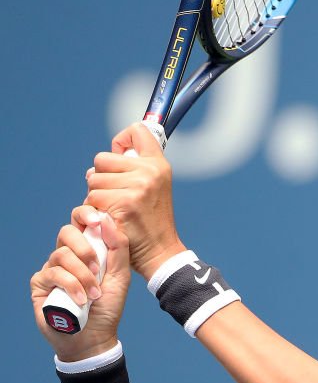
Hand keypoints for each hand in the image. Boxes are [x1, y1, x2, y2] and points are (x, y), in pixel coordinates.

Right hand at [31, 211, 130, 361]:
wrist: (95, 337)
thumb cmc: (108, 307)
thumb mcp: (120, 276)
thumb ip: (118, 247)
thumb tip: (107, 218)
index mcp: (87, 249)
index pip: (80, 220)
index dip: (86, 213)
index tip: (98, 220)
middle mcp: (68, 256)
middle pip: (66, 231)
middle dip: (85, 248)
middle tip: (98, 270)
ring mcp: (52, 269)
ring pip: (61, 254)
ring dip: (82, 275)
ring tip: (94, 294)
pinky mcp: (40, 284)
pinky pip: (53, 273)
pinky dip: (71, 286)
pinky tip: (81, 300)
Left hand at [85, 123, 185, 280]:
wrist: (160, 252)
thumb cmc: (151, 222)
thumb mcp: (153, 188)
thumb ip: (135, 169)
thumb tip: (103, 161)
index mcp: (159, 164)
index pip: (137, 131)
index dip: (121, 141)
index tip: (121, 156)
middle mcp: (149, 171)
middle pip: (102, 158)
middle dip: (101, 177)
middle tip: (114, 194)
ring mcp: (137, 187)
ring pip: (94, 179)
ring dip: (96, 195)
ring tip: (113, 209)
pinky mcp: (123, 203)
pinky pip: (92, 197)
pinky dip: (95, 210)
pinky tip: (109, 219)